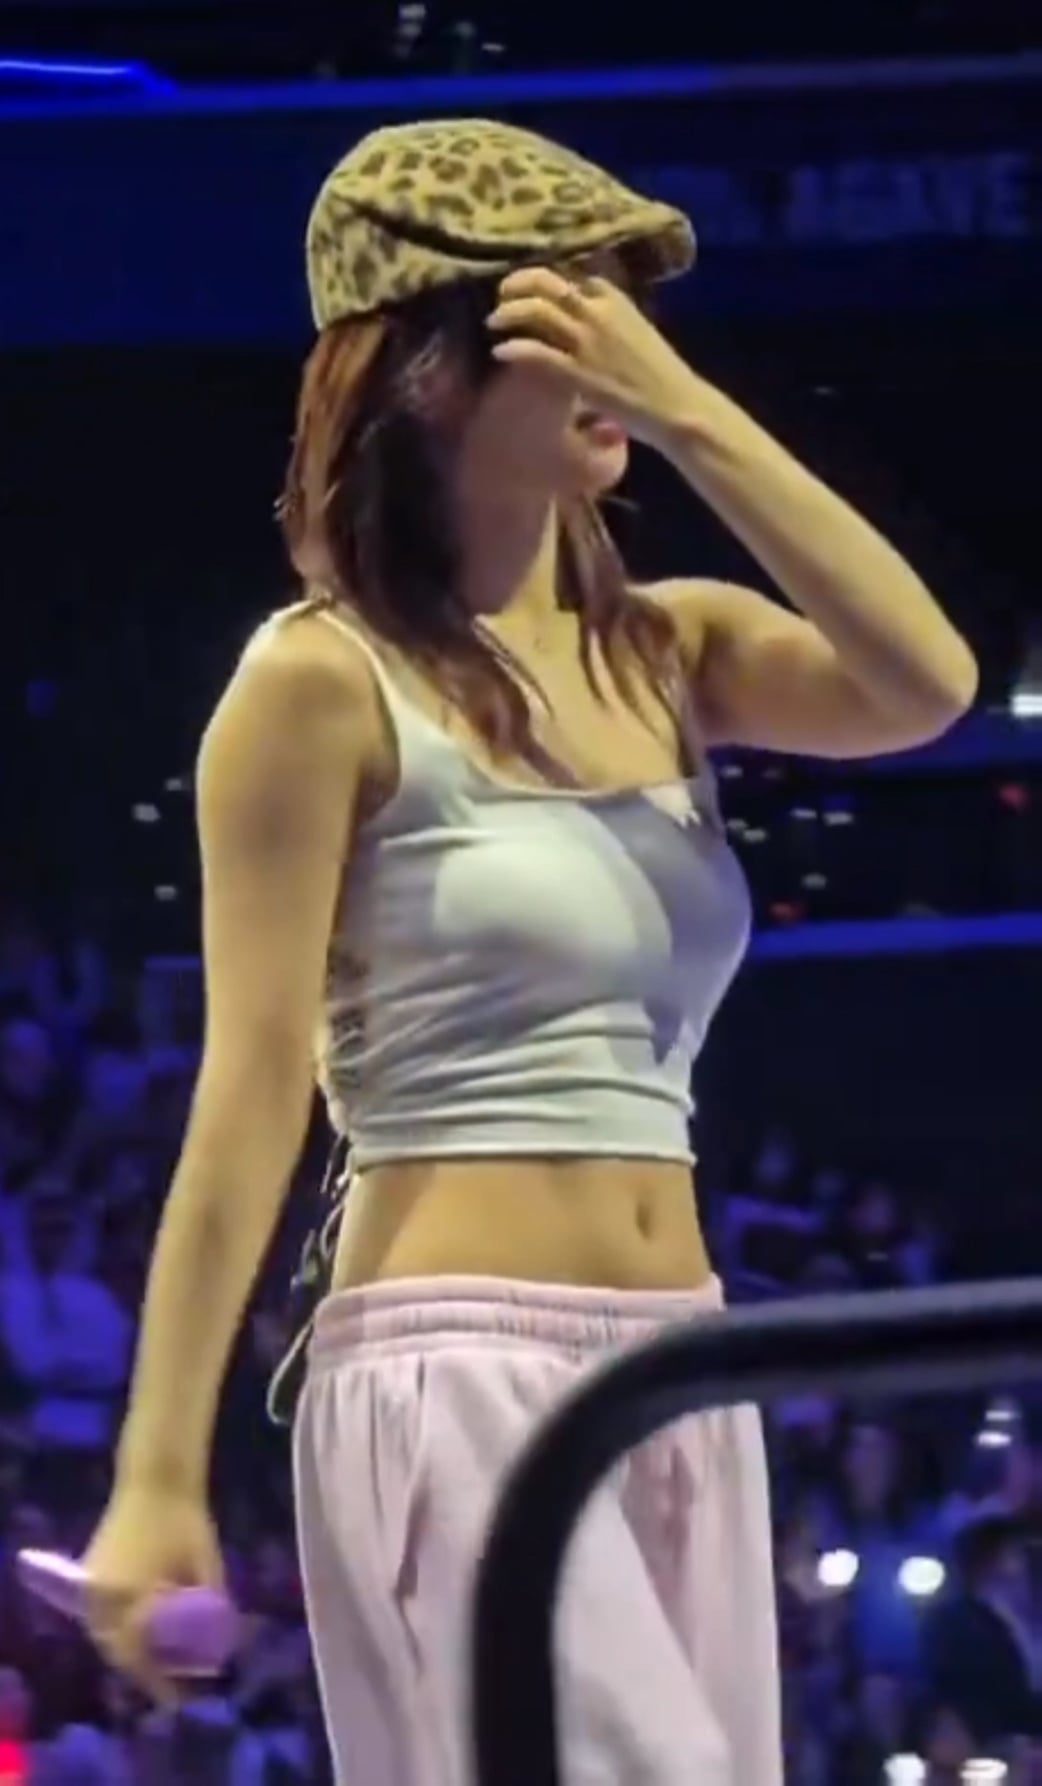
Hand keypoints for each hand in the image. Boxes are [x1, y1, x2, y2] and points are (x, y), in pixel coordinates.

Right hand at [83, 1481, 224, 1699]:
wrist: (155, 1477)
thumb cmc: (186, 1519)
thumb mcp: (206, 1566)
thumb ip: (209, 1606)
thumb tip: (218, 1644)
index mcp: (130, 1597)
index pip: (139, 1656)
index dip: (159, 1682)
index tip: (179, 1698)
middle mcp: (103, 1597)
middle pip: (118, 1650)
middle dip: (144, 1669)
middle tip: (172, 1681)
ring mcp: (93, 1585)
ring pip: (106, 1635)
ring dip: (130, 1650)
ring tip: (160, 1660)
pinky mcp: (90, 1572)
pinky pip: (101, 1614)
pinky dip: (119, 1628)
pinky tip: (142, 1632)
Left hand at [486, 266, 701, 450]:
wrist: (676, 406)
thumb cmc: (660, 375)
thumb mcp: (636, 332)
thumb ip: (609, 320)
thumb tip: (583, 321)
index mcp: (615, 297)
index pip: (571, 274)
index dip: (546, 277)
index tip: (532, 285)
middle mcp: (598, 311)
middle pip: (547, 282)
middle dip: (519, 283)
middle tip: (503, 293)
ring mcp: (586, 341)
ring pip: (535, 310)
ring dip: (509, 312)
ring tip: (494, 320)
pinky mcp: (577, 372)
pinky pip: (535, 352)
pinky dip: (514, 348)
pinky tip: (500, 352)